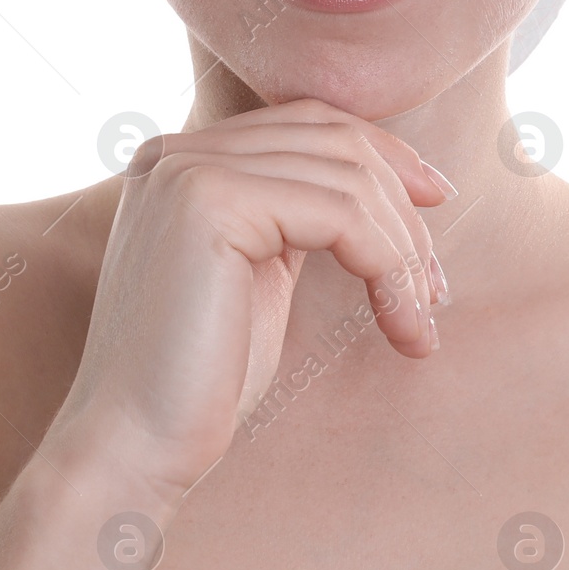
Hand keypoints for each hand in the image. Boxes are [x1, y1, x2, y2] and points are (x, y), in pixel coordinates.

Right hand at [54, 97, 452, 497]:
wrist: (133, 448)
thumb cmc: (201, 379)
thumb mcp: (258, 274)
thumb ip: (295, 215)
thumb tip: (394, 180)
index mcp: (181, 160)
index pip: (307, 121)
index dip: (383, 154)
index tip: (435, 204)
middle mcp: (175, 150)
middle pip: (335, 140)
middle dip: (403, 211)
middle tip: (435, 290)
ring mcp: (187, 168)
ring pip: (348, 178)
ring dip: (405, 252)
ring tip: (421, 320)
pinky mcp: (210, 200)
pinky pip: (342, 213)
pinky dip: (390, 267)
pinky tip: (403, 326)